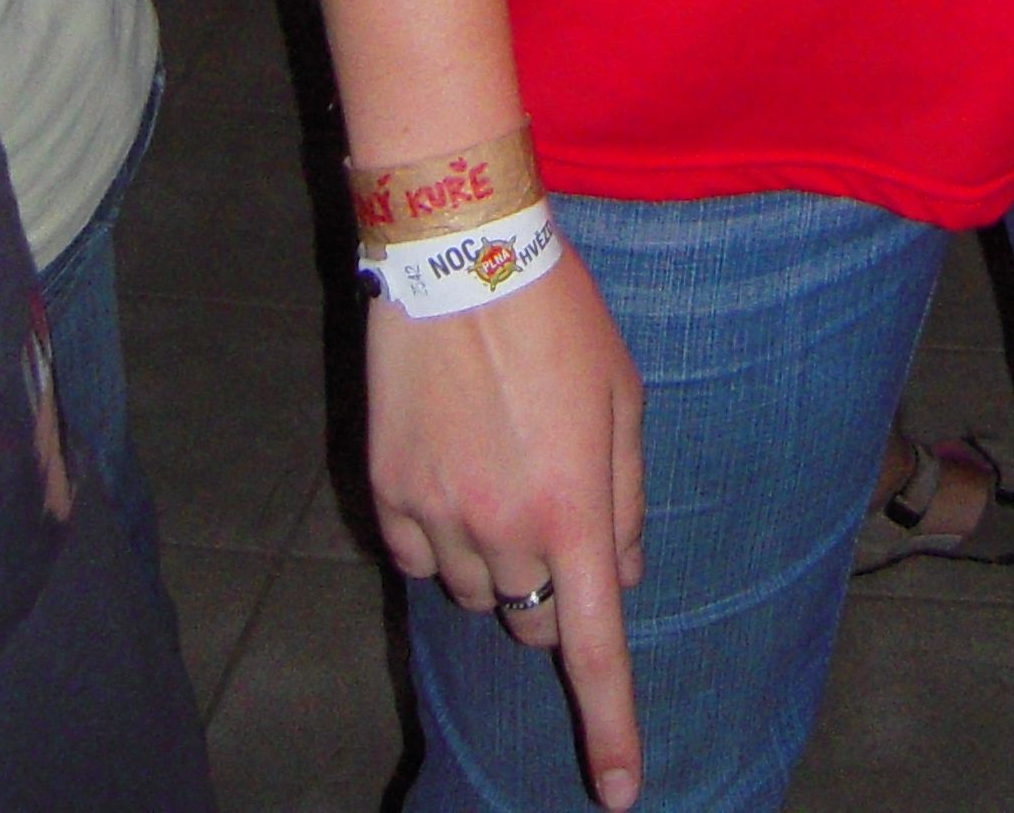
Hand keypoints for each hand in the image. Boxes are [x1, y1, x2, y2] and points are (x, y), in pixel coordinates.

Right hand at [370, 246, 646, 808]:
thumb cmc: (558, 316)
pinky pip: (420, 557)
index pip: (594, 649)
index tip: (621, 793)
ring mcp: (438, 517)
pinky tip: (453, 462)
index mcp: (575, 510)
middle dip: (553, 593)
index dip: (611, 728)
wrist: (459, 254)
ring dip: (497, 558)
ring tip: (500, 461)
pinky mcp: (387, 495)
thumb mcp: (623, 397)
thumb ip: (626, 499)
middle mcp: (505, 530)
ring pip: (476, 591)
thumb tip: (619, 581)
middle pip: (533, 622)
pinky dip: (441, 535)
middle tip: (555, 509)